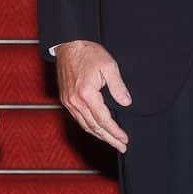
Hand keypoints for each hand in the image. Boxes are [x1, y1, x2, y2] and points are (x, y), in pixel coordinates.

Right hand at [53, 40, 130, 154]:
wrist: (69, 45)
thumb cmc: (89, 53)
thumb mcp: (109, 66)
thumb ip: (118, 86)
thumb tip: (126, 103)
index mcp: (86, 94)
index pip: (103, 120)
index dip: (115, 131)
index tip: (125, 139)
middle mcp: (75, 101)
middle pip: (94, 127)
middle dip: (109, 139)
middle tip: (121, 147)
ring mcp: (69, 102)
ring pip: (85, 125)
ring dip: (99, 135)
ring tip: (111, 142)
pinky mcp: (66, 99)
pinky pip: (78, 119)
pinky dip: (89, 127)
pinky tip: (97, 129)